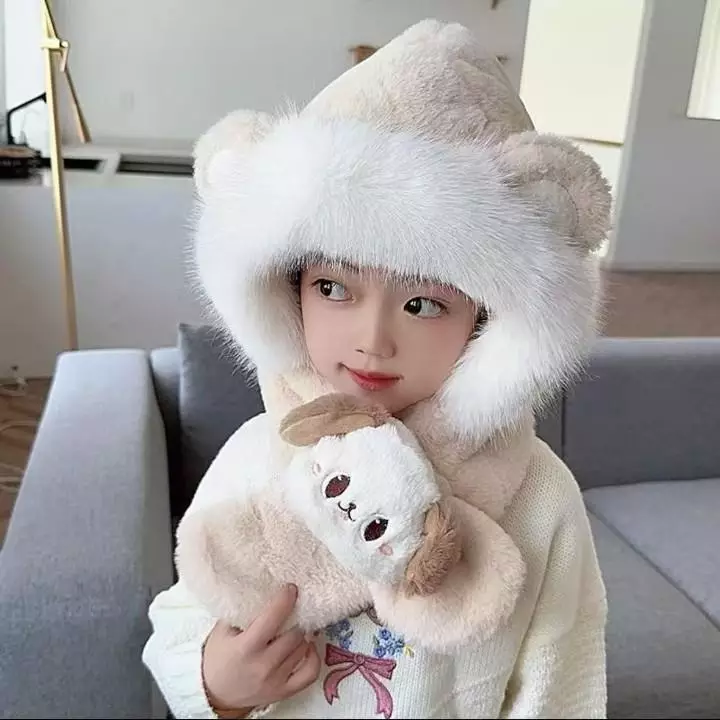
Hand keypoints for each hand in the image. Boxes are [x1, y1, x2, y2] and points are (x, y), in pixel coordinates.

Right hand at [202, 584, 320, 716]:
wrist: (214, 694)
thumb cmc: (218, 657)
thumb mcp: (223, 630)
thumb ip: (242, 612)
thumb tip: (264, 590)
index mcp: (246, 648)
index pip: (272, 619)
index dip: (284, 600)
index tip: (290, 588)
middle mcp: (264, 665)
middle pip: (293, 633)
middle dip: (294, 619)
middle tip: (291, 610)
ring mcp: (276, 681)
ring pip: (302, 648)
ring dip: (301, 635)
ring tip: (293, 627)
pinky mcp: (284, 692)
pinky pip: (310, 673)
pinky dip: (313, 657)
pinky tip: (307, 646)